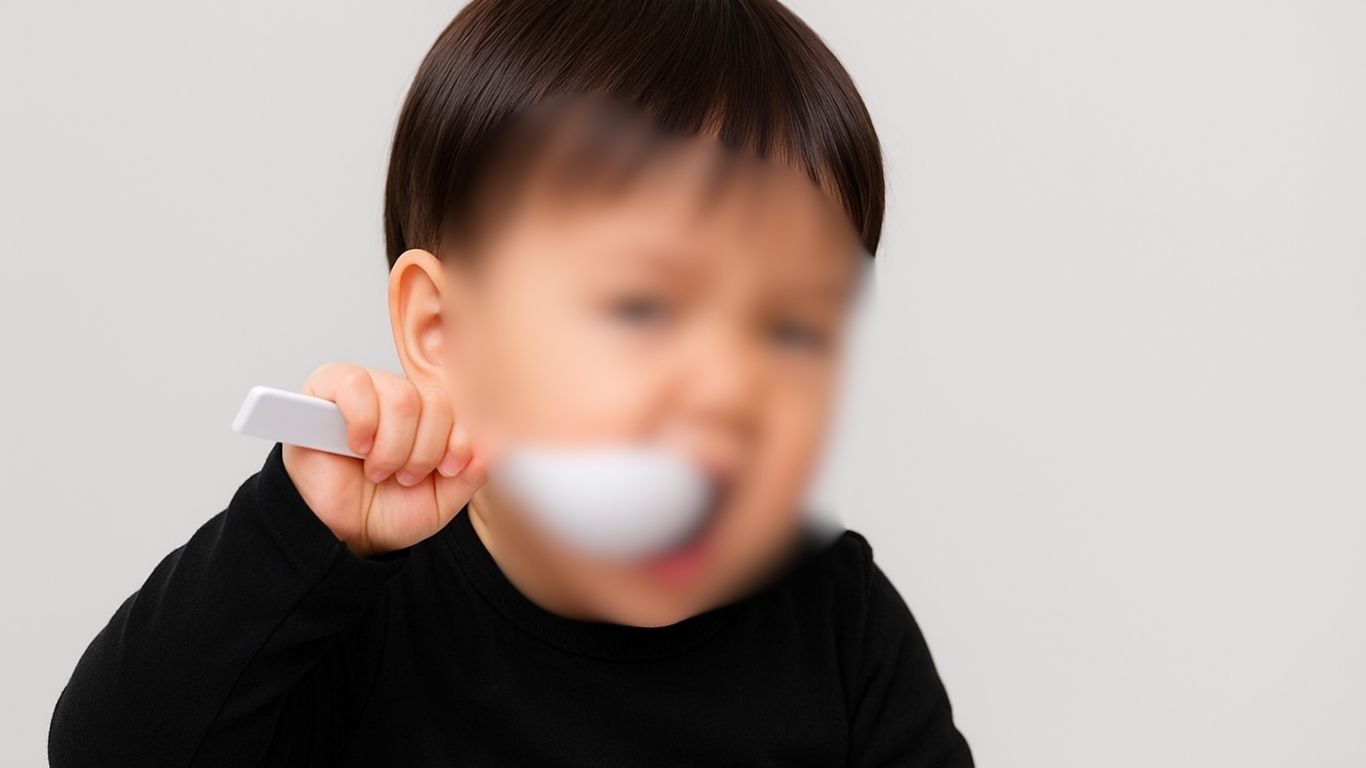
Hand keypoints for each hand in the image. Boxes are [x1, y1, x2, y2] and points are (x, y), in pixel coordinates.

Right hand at [281, 363, 486, 556]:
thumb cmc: (387, 510)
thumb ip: (471, 472)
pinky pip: (355, 385)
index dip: (460, 439)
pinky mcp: (325, 389)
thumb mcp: (442, 498)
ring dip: (394, 445)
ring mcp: (364, 389)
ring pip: (401, 397)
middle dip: (424, 451)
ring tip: (378, 470)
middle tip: (404, 477)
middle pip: (434, 402)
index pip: (461, 407)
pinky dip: (363, 422)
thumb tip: (494, 446)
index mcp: (432, 415)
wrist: (342, 532)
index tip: (448, 469)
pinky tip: (357, 447)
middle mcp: (400, 396)